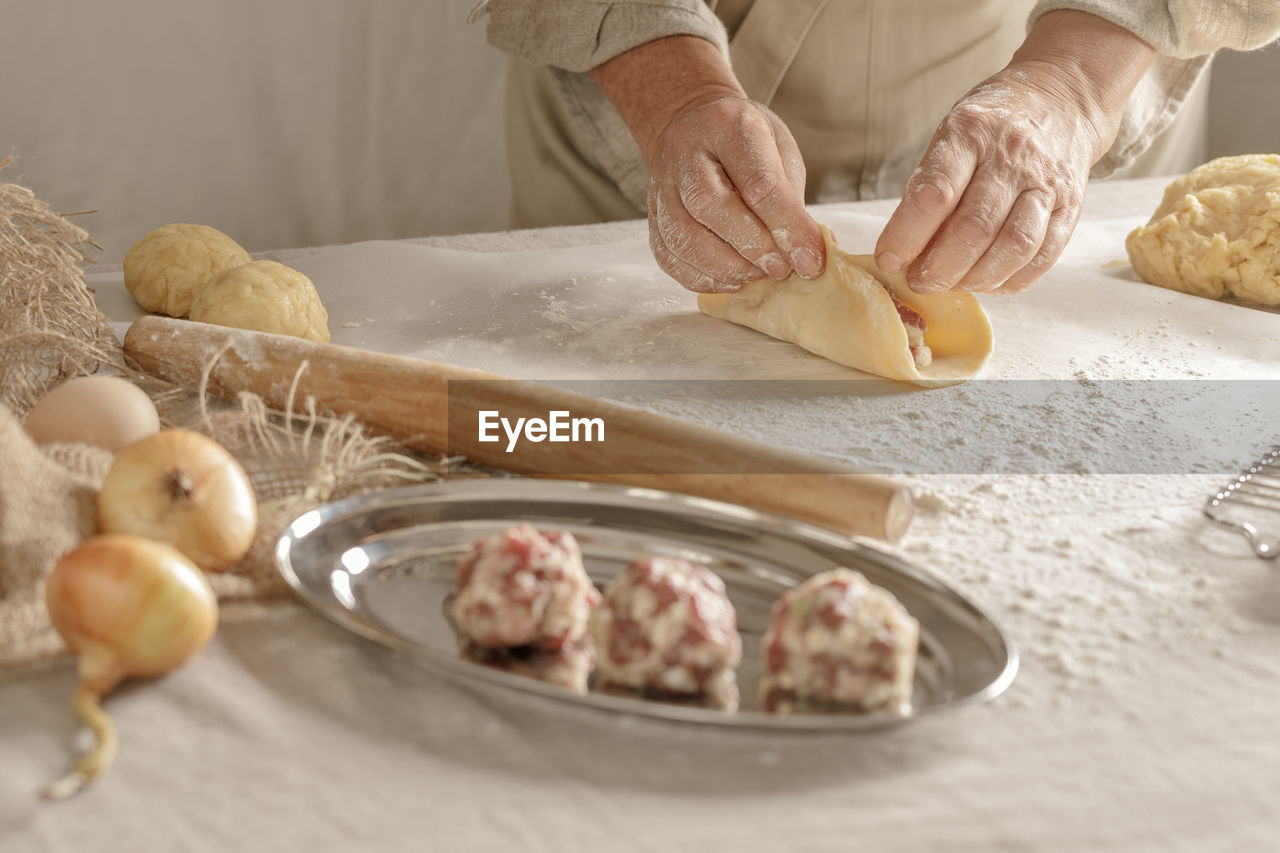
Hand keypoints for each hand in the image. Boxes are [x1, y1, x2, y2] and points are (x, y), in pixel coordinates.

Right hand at [590, 36, 823, 293]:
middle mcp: (686, 153)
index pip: (758, 182)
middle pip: (709, 206)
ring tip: (755, 276)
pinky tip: (728, 281)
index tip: (809, 260)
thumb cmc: (745, 141)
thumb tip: (808, 255)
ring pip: (682, 236)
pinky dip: (699, 277)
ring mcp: (662, 185)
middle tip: (779, 269)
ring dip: (724, 267)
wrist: (691, 123)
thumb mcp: (778, 150)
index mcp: (729, 126)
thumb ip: (790, 200)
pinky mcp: (653, 215)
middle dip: (751, 247)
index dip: (786, 227)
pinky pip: (667, 255)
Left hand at [874, 11, 1155, 294]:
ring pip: (1014, 245)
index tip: (887, 259)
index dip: (906, 236)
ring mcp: (1046, 182)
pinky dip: (1012, 279)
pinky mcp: (1070, 205)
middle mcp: (1013, 156)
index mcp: (971, 133)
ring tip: (952, 284)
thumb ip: (929, 187)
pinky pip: (1044, 255)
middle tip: (920, 280)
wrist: (1061, 100)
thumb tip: (903, 251)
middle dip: (940, 267)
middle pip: (975, 227)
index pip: (935, 193)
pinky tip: (989, 282)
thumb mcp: (950, 136)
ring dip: (976, 278)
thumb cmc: (990, 128)